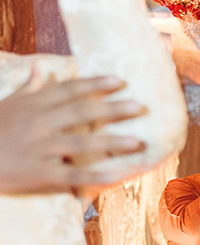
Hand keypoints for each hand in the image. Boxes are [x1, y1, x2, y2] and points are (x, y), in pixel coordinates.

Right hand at [0, 71, 146, 192]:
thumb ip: (28, 88)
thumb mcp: (7, 105)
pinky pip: (72, 175)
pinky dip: (95, 176)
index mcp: (32, 106)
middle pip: (80, 113)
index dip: (95, 84)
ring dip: (112, 143)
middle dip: (112, 109)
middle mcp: (37, 124)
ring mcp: (39, 149)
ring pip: (81, 144)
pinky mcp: (39, 173)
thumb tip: (39, 67)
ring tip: (139, 142)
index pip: (68, 91)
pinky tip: (117, 176)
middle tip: (141, 107)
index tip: (121, 81)